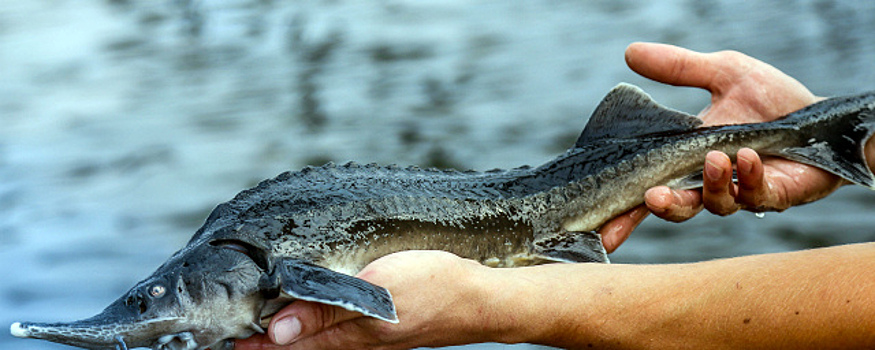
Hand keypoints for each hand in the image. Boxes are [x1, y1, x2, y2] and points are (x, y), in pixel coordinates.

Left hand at [235, 251, 499, 349]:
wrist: (480, 300)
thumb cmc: (433, 288)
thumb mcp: (377, 292)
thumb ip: (327, 308)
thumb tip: (279, 331)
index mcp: (348, 335)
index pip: (287, 347)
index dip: (253, 346)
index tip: (223, 342)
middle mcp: (355, 342)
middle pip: (299, 348)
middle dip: (265, 344)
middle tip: (234, 336)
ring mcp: (371, 338)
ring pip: (318, 341)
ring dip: (290, 337)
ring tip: (263, 328)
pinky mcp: (384, 329)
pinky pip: (339, 334)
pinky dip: (316, 328)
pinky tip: (314, 317)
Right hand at [599, 42, 841, 252]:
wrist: (827, 115)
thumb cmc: (774, 99)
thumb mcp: (723, 72)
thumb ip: (678, 67)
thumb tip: (630, 52)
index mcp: (689, 160)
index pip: (651, 187)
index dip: (625, 210)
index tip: (601, 223)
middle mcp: (711, 182)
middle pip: (676, 208)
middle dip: (662, 207)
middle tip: (650, 197)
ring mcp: (742, 193)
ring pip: (714, 205)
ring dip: (711, 184)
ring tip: (715, 158)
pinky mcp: (774, 196)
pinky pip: (756, 196)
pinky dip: (749, 177)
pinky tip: (749, 156)